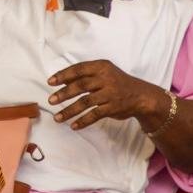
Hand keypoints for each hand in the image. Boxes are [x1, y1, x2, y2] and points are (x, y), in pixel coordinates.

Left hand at [47, 60, 168, 131]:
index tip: (50, 82)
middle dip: (63, 93)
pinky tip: (73, 126)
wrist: (142, 96)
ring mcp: (110, 94)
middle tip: (51, 100)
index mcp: (101, 67)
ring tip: (57, 118)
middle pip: (80, 86)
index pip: (79, 69)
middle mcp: (106, 79)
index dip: (63, 75)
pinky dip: (83, 121)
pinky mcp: (113, 108)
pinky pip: (95, 115)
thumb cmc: (118, 83)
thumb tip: (62, 80)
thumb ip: (86, 75)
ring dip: (69, 111)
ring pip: (85, 102)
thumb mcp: (104, 73)